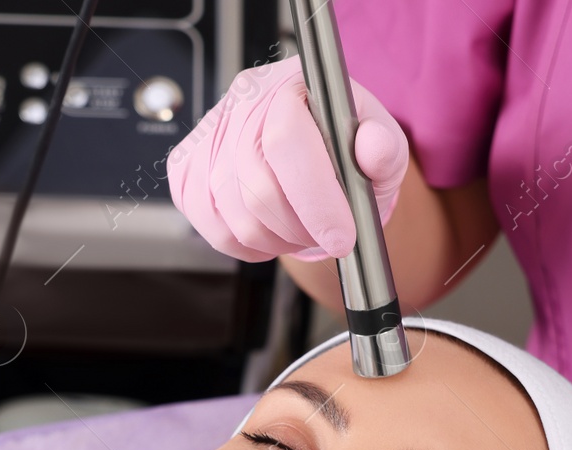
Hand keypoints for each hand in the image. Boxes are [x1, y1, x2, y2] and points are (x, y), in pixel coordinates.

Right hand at [166, 53, 408, 262]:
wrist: (312, 157)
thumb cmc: (346, 150)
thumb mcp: (381, 145)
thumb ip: (383, 147)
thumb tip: (373, 147)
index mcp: (288, 83)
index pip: (286, 140)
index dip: (315, 198)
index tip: (342, 236)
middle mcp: (241, 102)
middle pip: (258, 187)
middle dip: (300, 228)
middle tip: (328, 236)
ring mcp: (208, 136)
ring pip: (236, 217)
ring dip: (276, 240)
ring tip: (302, 231)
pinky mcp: (187, 170)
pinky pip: (213, 229)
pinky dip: (247, 245)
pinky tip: (271, 231)